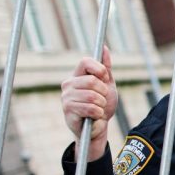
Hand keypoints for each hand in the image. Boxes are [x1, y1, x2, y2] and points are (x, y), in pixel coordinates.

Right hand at [61, 46, 117, 161]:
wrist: (99, 127)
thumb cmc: (102, 105)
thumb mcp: (107, 84)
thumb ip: (105, 67)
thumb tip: (104, 48)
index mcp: (77, 75)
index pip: (85, 62)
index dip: (99, 69)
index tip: (105, 79)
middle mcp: (69, 84)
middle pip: (92, 80)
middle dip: (104, 92)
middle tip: (103, 99)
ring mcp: (66, 98)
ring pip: (92, 96)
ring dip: (102, 104)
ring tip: (99, 108)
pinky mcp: (68, 111)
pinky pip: (91, 108)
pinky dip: (98, 113)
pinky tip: (95, 116)